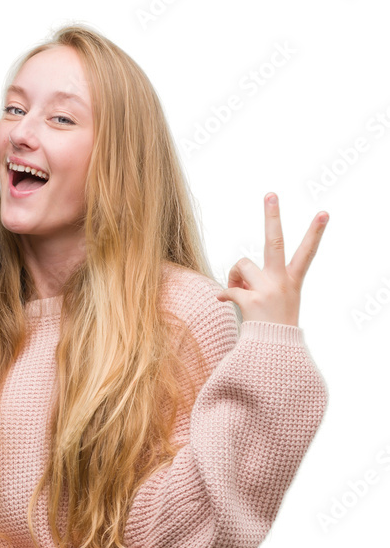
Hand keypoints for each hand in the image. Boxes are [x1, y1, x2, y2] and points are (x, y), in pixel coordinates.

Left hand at [214, 193, 328, 326]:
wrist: (274, 353)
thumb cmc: (275, 326)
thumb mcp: (278, 302)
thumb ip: (257, 285)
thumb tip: (231, 282)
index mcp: (292, 281)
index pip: (307, 252)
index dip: (315, 233)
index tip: (324, 213)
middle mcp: (282, 282)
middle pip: (276, 242)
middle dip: (272, 216)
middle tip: (270, 194)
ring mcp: (267, 291)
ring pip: (242, 265)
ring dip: (235, 275)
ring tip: (238, 289)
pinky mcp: (252, 302)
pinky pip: (230, 290)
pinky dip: (225, 294)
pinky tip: (223, 301)